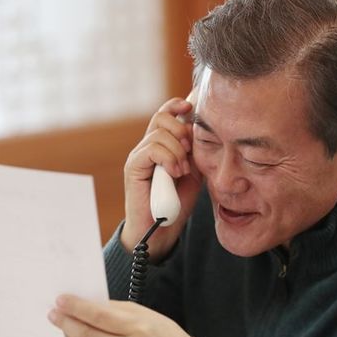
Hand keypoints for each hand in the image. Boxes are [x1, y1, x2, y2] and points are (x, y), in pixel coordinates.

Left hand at [48, 295, 210, 336]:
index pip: (98, 316)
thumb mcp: (148, 316)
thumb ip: (118, 311)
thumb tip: (88, 305)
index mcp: (138, 327)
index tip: (60, 300)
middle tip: (53, 314)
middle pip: (87, 336)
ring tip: (64, 329)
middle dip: (66, 323)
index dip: (75, 307)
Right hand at [122, 96, 202, 261]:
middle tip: (189, 151)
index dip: (177, 106)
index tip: (191, 107)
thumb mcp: (193, 172)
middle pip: (161, 118)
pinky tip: (175, 173)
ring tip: (182, 171)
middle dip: (181, 130)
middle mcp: (146, 147)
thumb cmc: (176, 203)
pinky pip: (152, 149)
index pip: (165, 114)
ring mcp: (138, 156)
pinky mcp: (133, 167)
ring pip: (159, 134)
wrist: (160, 230)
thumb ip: (195, 152)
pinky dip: (168, 159)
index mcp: (160, 145)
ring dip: (177, 151)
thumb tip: (202, 130)